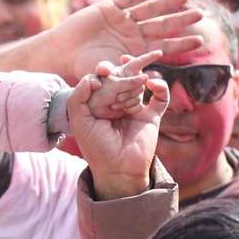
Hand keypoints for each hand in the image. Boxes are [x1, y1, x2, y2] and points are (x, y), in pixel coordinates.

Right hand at [49, 0, 204, 82]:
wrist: (60, 53)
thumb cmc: (83, 67)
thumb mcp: (110, 73)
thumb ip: (128, 73)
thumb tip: (152, 79)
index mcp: (135, 49)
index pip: (164, 45)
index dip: (181, 43)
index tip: (199, 41)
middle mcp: (132, 32)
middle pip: (161, 24)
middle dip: (180, 19)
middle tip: (200, 15)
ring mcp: (122, 19)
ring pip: (149, 9)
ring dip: (167, 3)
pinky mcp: (109, 7)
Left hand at [71, 53, 169, 199]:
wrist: (118, 169)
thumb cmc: (95, 147)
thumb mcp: (79, 121)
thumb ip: (78, 98)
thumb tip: (92, 78)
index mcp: (98, 102)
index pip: (102, 78)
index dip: (104, 70)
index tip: (104, 70)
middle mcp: (116, 102)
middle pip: (122, 76)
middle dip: (123, 71)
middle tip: (121, 70)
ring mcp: (135, 107)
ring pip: (139, 84)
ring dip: (135, 84)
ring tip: (127, 97)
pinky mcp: (152, 115)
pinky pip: (161, 97)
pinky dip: (161, 88)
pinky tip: (154, 84)